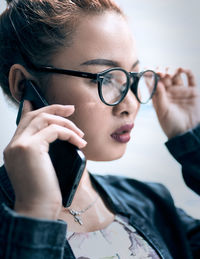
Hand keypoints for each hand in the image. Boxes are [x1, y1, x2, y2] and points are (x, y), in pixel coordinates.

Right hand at [3, 101, 86, 218]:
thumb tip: (59, 136)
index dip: (34, 109)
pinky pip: (54, 130)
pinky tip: (79, 141)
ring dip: (66, 123)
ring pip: (44, 119)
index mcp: (14, 149)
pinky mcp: (31, 147)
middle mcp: (14, 144)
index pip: (24, 122)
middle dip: (54, 109)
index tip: (44, 103)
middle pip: (34, 116)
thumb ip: (43, 150)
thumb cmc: (42, 192)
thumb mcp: (41, 167)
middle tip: (70, 109)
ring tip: (79, 132)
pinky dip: (69, 133)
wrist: (37, 209)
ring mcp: (20, 145)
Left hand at [152, 68, 199, 138]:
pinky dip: (187, 72)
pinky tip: (182, 69)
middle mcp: (169, 93)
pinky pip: (190, 78)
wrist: (187, 132)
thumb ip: (159, 97)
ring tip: (170, 72)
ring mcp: (180, 91)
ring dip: (172, 70)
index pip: (154, 83)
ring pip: (176, 75)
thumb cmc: (171, 125)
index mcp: (159, 97)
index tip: (148, 70)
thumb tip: (156, 82)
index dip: (151, 76)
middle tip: (160, 71)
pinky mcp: (192, 91)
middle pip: (164, 77)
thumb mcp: (163, 111)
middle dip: (161, 71)